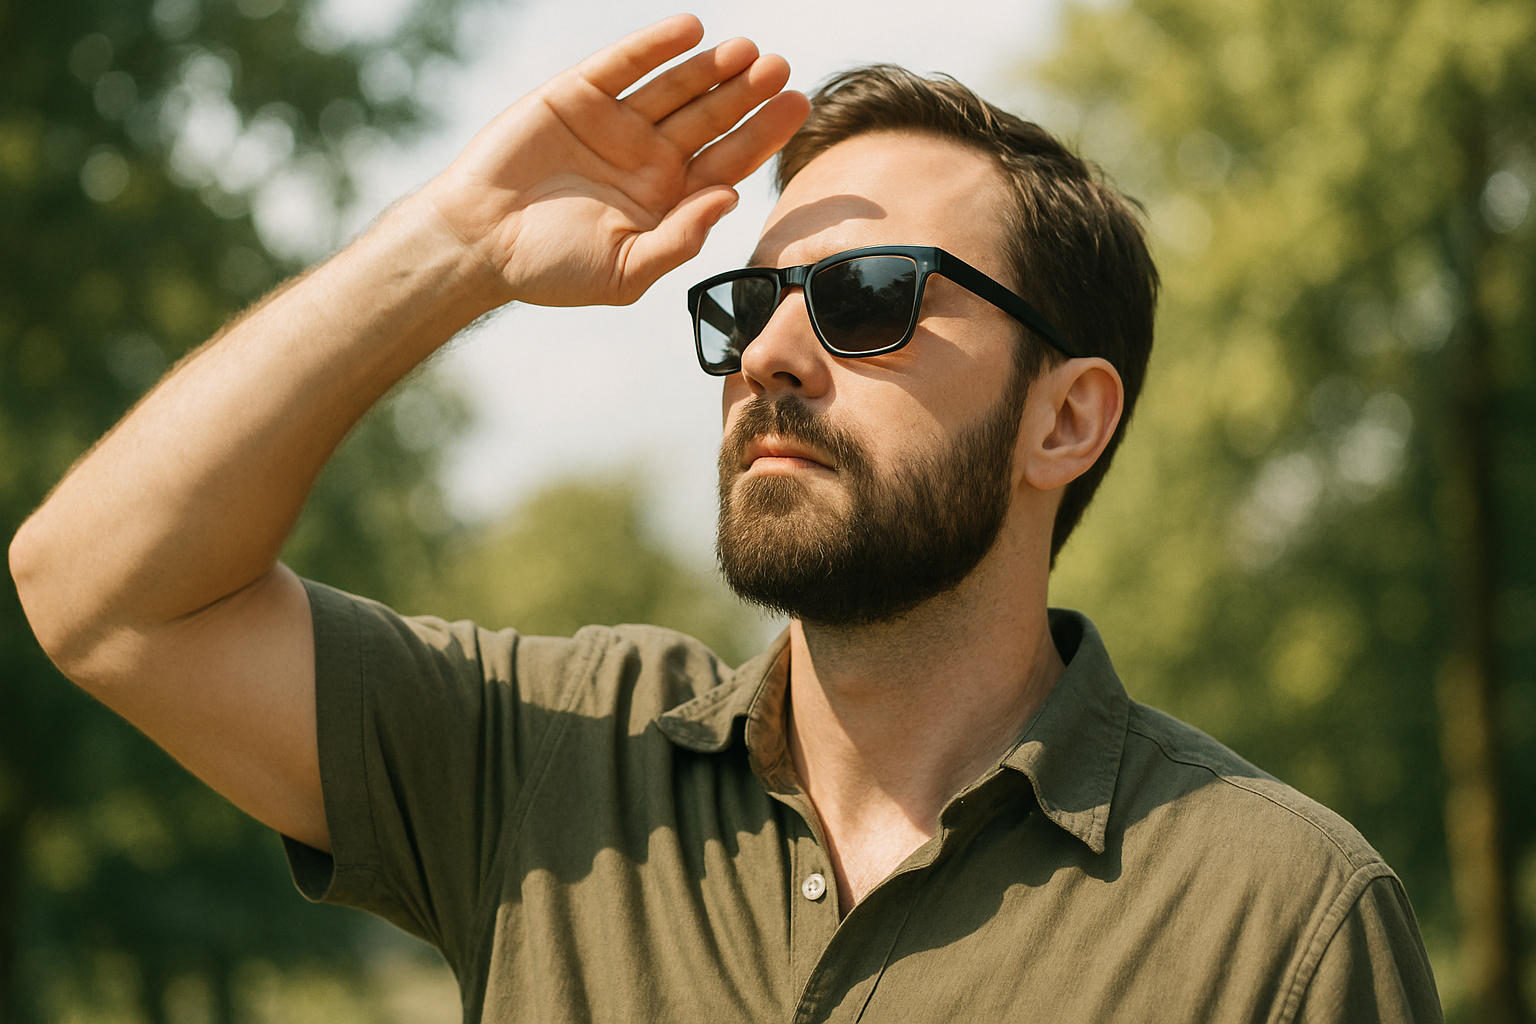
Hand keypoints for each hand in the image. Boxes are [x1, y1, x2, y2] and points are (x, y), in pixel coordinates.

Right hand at [419, 15, 808, 308]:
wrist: (477, 244)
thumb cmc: (551, 268)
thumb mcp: (625, 271)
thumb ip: (678, 239)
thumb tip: (729, 197)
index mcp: (668, 198)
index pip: (728, 160)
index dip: (762, 134)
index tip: (796, 107)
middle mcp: (649, 156)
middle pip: (711, 117)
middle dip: (746, 94)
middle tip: (779, 70)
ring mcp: (615, 123)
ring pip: (675, 86)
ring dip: (710, 67)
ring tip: (746, 52)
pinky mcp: (578, 95)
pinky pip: (624, 64)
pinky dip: (655, 46)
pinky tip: (691, 31)